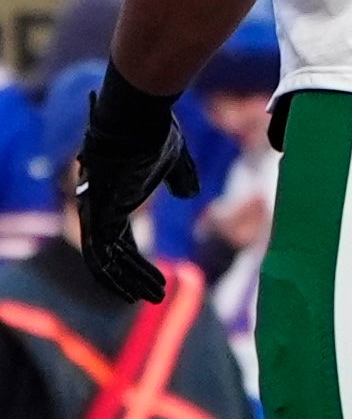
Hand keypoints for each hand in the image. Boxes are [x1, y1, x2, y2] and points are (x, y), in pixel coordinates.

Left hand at [73, 72, 196, 305]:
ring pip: (106, 261)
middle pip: (113, 257)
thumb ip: (180, 179)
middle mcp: (101, 210)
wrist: (137, 119)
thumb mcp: (175, 161)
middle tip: (154, 298)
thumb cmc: (155, 134)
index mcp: (117, 201)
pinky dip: (120, 276)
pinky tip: (138, 289)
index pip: (123, 243)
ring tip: (152, 299)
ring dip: (128, 283)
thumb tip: (188, 195)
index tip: (161, 282)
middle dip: (133, 281)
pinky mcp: (98, 214)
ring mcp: (96, 212)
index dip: (139, 265)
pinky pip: (104, 255)